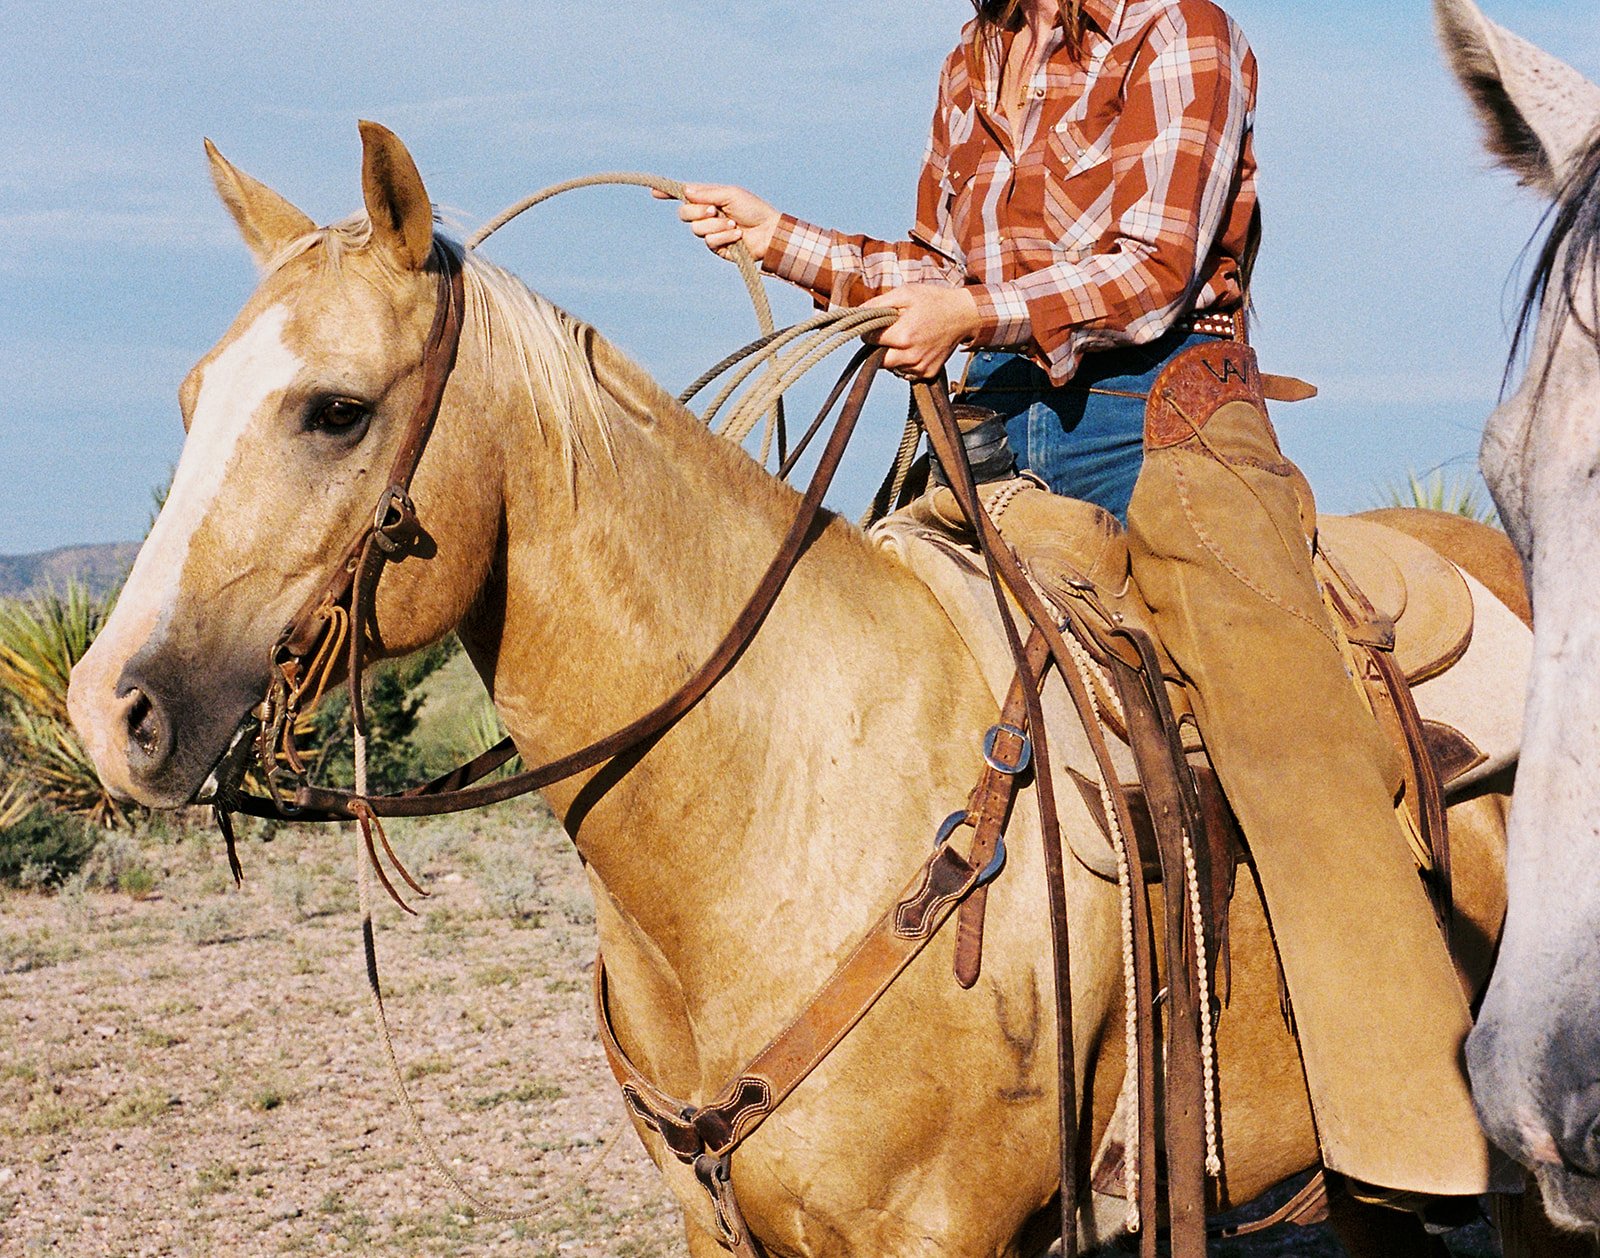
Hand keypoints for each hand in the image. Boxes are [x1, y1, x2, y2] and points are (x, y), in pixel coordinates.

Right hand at [653, 183, 781, 265]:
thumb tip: (685, 191)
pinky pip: (709, 241)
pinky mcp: (717, 247)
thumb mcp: (730, 194)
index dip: (668, 193)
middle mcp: (706, 215)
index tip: (654, 192)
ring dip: (715, 225)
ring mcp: (710, 232)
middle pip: (684, 214)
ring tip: (733, 225)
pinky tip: (736, 236)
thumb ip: (707, 193)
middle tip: (714, 209)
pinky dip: (723, 237)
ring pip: (696, 229)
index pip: (684, 196)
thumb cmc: (753, 209)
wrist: (769, 232)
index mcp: (708, 198)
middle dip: (697, 211)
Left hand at [862, 285, 982, 379]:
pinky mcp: (927, 374)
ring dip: (892, 355)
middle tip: (890, 334)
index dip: (871, 330)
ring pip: (891, 367)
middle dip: (878, 347)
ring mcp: (920, 368)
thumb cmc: (933, 301)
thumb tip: (857, 312)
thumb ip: (878, 304)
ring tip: (907, 338)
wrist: (963, 315)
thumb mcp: (905, 293)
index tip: (880, 323)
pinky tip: (916, 347)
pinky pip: (905, 372)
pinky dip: (906, 362)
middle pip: (877, 360)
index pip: (868, 340)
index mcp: (903, 336)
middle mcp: (910, 357)